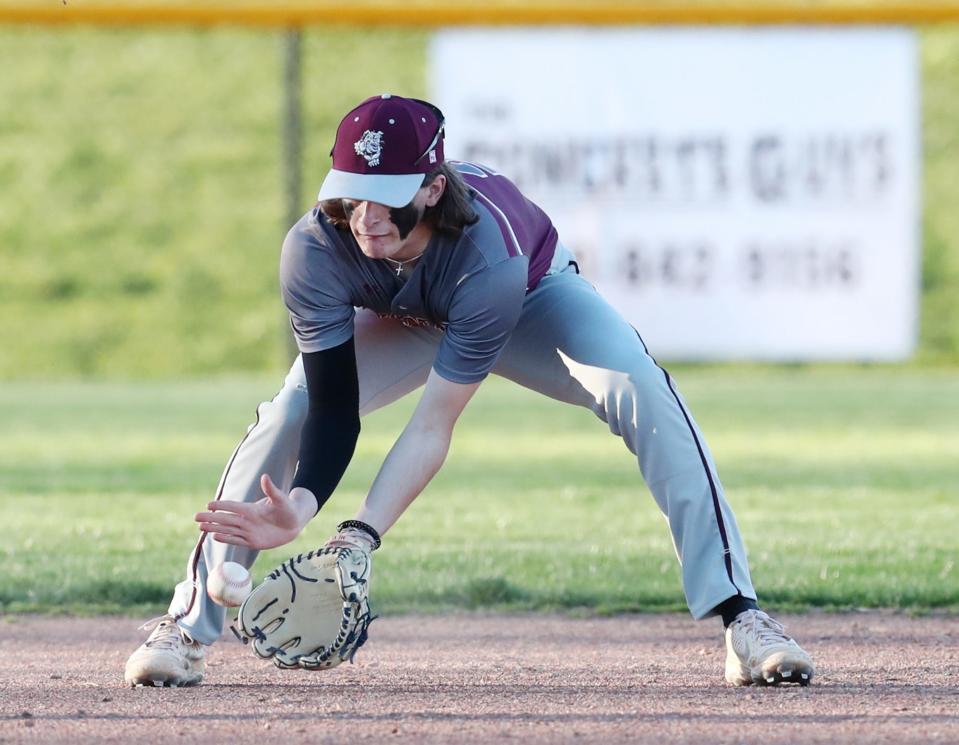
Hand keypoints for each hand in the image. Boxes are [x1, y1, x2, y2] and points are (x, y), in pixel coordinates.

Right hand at [195, 475, 315, 549]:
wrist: (294, 524)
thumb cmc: (288, 509)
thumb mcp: (281, 499)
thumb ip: (271, 490)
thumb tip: (264, 476)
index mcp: (252, 509)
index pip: (233, 506)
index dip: (221, 505)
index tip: (208, 504)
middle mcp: (247, 520)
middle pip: (226, 518)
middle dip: (211, 518)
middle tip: (196, 517)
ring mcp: (249, 531)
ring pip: (228, 530)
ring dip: (215, 528)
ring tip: (201, 527)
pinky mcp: (253, 542)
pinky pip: (237, 540)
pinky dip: (226, 539)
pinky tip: (215, 537)